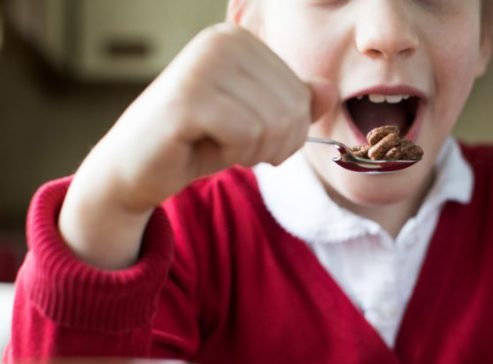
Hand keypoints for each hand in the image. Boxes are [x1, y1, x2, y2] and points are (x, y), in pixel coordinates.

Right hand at [59, 22, 336, 268]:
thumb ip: (294, 103)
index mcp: (239, 40)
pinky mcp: (187, 99)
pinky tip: (201, 147)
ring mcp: (201, 66)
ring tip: (217, 145)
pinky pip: (245, 137)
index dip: (288, 132)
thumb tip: (330, 91)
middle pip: (292, 108)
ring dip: (250, 151)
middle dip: (273, 144)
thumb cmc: (198, 141)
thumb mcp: (256, 122)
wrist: (136, 167)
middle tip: (237, 149)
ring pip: (272, 123)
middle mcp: (220, 42)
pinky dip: (230, 155)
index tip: (252, 137)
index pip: (302, 94)